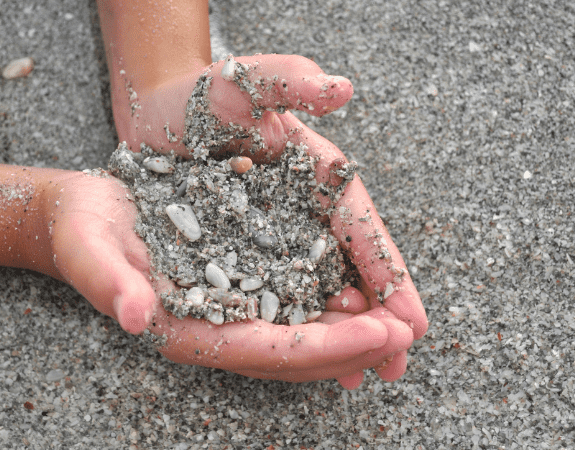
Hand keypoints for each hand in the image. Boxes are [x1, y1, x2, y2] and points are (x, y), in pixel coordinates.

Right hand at [40, 169, 412, 385]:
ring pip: (299, 331)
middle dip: (351, 346)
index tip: (376, 335)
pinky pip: (292, 301)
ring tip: (398, 319)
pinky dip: (328, 301)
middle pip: (294, 351)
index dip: (323, 346)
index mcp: (186, 331)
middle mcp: (215, 328)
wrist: (83, 216)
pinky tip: (360, 288)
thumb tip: (139, 318)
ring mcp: (230, 309)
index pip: (265, 348)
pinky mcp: (239, 283)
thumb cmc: (82, 234)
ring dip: (349, 331)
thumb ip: (111, 285)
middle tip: (406, 335)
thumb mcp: (89, 251)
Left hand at [113, 54, 427, 386]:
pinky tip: (309, 354)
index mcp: (322, 172)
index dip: (389, 275)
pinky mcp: (251, 250)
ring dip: (343, 332)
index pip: (362, 228)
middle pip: (354, 267)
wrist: (161, 110)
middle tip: (397, 365)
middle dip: (379, 318)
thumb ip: (288, 80)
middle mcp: (310, 209)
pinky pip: (284, 292)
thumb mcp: (245, 81)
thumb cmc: (205, 94)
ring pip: (323, 288)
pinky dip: (302, 324)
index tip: (413, 321)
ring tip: (362, 375)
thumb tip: (340, 88)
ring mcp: (284, 232)